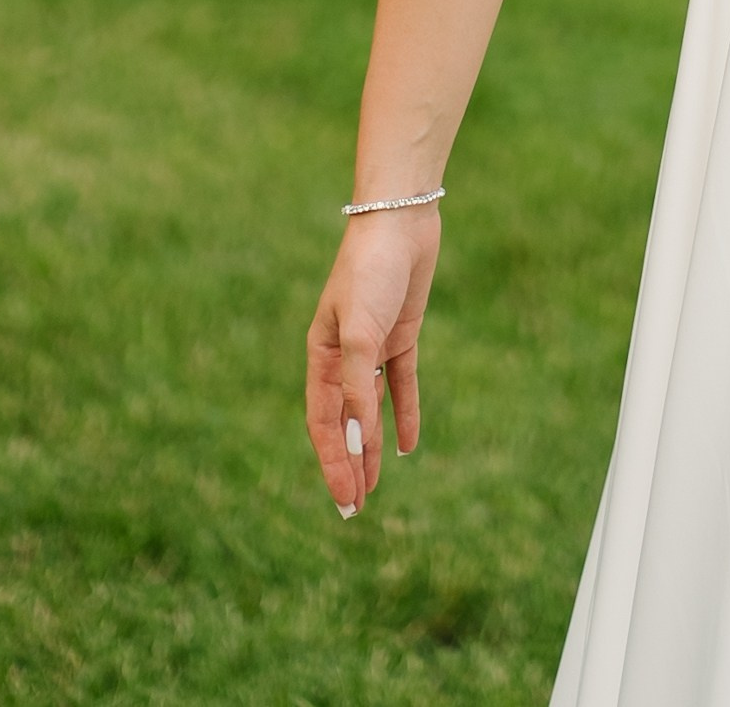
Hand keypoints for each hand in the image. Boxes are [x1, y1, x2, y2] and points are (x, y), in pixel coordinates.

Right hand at [305, 205, 437, 515]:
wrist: (400, 220)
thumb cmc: (370, 271)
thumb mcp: (360, 331)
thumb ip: (357, 384)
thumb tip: (359, 438)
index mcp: (321, 355)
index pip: (325, 422)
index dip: (333, 461)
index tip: (345, 498)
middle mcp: (344, 355)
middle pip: (345, 421)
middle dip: (349, 463)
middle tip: (356, 509)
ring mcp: (374, 345)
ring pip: (371, 408)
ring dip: (373, 445)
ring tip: (375, 486)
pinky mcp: (402, 333)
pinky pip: (402, 383)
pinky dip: (404, 412)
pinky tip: (408, 445)